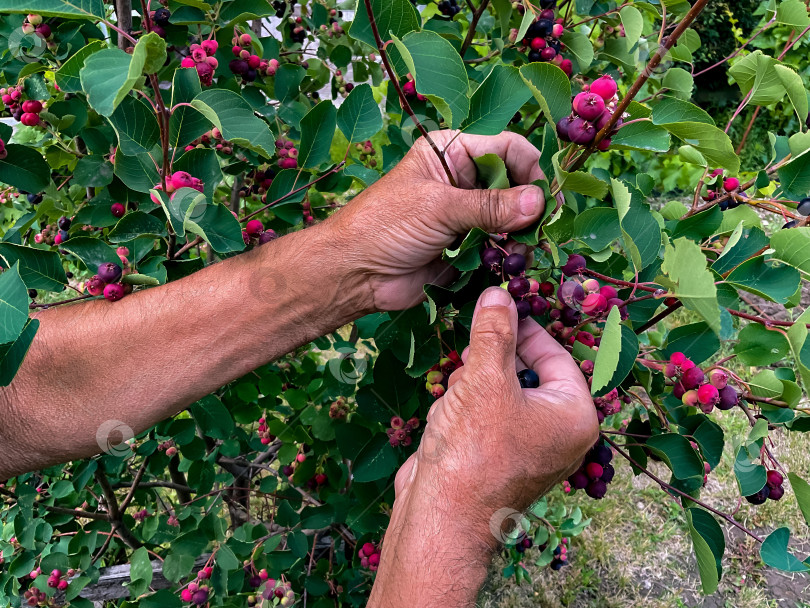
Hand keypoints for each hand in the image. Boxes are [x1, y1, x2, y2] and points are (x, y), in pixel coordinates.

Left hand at [325, 131, 545, 310]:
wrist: (354, 273)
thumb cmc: (385, 225)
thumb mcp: (438, 207)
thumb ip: (490, 206)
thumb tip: (539, 202)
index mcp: (452, 152)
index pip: (508, 148)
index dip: (531, 169)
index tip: (547, 197)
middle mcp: (463, 180)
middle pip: (516, 184)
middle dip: (530, 206)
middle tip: (540, 229)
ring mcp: (467, 215)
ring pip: (512, 219)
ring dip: (521, 235)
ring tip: (521, 250)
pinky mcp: (467, 247)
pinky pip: (500, 247)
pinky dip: (509, 256)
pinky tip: (511, 264)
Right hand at [368, 287, 597, 606]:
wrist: (441, 518)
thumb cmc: (474, 451)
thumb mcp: (485, 380)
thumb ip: (494, 333)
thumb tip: (498, 294)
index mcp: (574, 416)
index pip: (557, 356)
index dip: (526, 329)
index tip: (500, 308)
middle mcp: (558, 434)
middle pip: (529, 374)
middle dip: (494, 360)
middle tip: (472, 349)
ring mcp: (528, 450)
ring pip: (502, 393)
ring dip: (475, 384)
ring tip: (457, 390)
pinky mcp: (497, 459)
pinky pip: (487, 417)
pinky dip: (466, 409)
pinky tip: (447, 416)